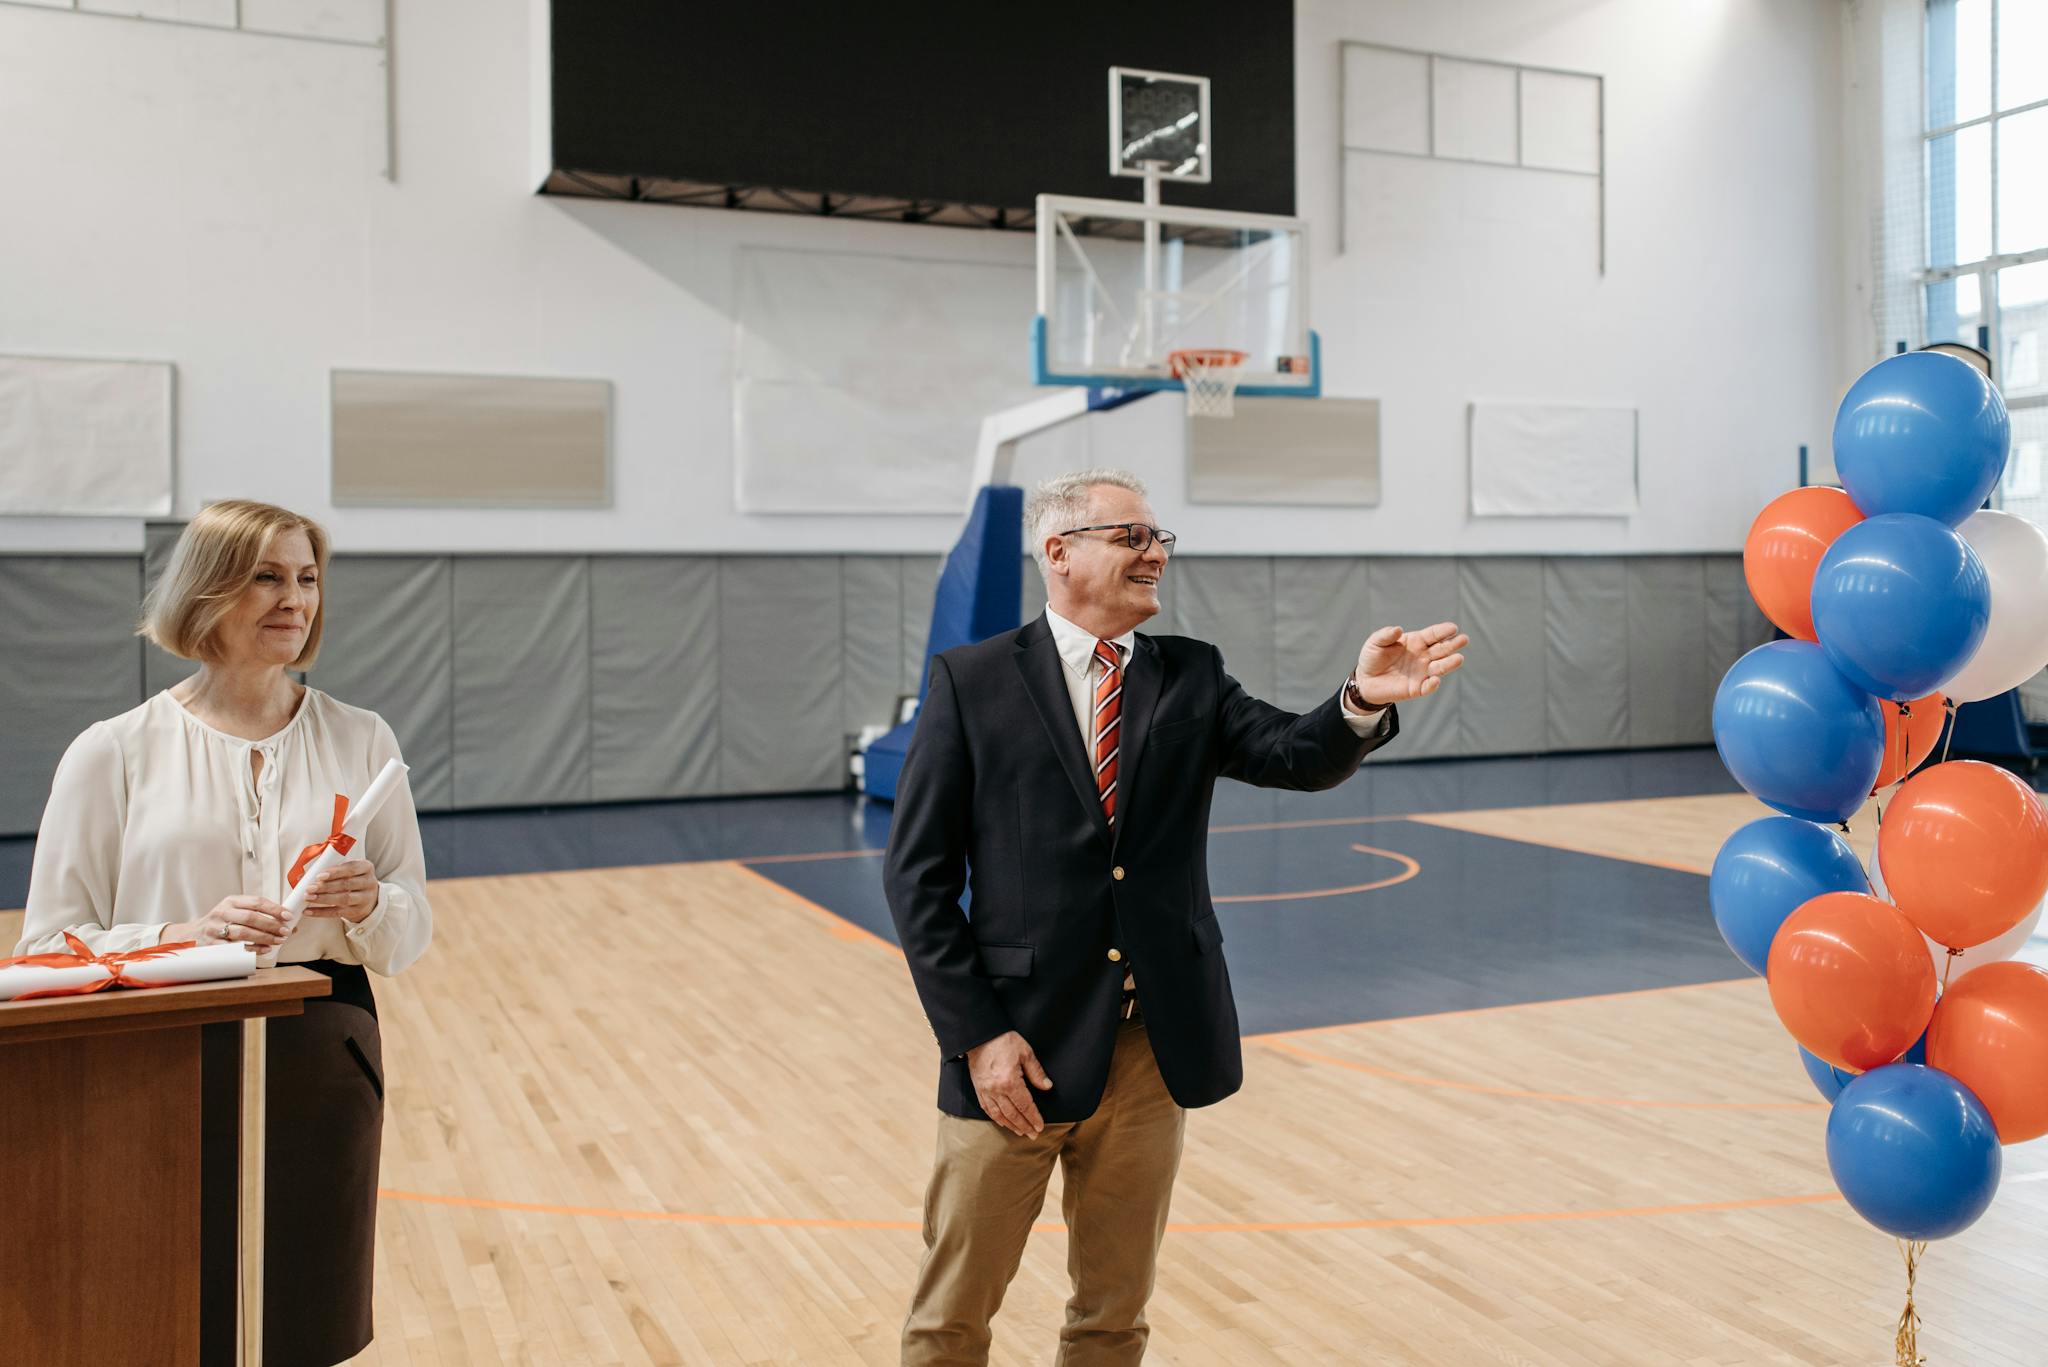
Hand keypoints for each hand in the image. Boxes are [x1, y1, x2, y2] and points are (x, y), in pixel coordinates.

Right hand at [166, 895, 292, 947]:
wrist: (192, 934)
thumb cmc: (220, 922)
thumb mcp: (234, 910)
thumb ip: (256, 912)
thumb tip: (286, 919)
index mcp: (230, 902)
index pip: (256, 902)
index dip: (274, 908)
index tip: (288, 915)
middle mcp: (222, 913)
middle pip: (250, 917)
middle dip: (271, 925)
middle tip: (285, 931)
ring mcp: (216, 929)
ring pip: (244, 932)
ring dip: (265, 937)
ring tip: (279, 941)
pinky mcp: (213, 945)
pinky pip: (236, 948)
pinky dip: (253, 949)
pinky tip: (265, 950)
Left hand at [302, 858, 380, 923]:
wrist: (367, 897)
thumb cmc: (353, 879)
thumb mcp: (350, 870)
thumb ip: (334, 869)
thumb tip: (309, 872)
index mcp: (366, 868)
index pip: (351, 869)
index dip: (335, 872)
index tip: (319, 875)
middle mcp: (369, 883)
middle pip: (346, 884)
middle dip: (326, 886)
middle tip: (310, 888)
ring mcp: (365, 898)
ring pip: (343, 899)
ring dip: (323, 898)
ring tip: (308, 897)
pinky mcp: (357, 911)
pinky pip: (337, 913)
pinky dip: (321, 912)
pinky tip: (309, 911)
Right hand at [965, 1030, 1054, 1137]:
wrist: (979, 1036)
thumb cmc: (1003, 1041)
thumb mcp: (1025, 1052)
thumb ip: (1036, 1072)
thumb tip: (1047, 1087)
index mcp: (1010, 1082)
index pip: (1025, 1106)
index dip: (1034, 1118)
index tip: (1040, 1126)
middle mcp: (997, 1090)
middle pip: (1013, 1114)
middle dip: (1025, 1126)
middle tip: (1033, 1134)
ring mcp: (986, 1091)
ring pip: (1000, 1115)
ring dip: (1011, 1125)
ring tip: (1021, 1132)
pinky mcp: (978, 1089)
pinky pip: (987, 1109)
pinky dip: (996, 1118)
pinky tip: (1003, 1122)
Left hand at [1353, 622, 1468, 705]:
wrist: (1365, 680)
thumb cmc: (1373, 658)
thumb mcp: (1375, 642)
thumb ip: (1386, 635)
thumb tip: (1398, 629)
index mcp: (1416, 642)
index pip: (1433, 635)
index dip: (1443, 631)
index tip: (1453, 628)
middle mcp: (1423, 656)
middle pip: (1442, 649)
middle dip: (1453, 644)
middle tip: (1464, 639)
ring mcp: (1422, 672)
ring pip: (1440, 668)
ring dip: (1450, 664)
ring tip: (1459, 659)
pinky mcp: (1416, 688)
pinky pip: (1427, 687)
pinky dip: (1432, 684)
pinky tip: (1435, 679)